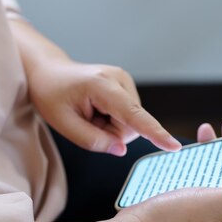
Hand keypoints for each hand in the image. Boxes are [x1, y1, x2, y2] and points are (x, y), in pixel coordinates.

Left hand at [8, 19, 179, 155]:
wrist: (48, 71)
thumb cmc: (51, 95)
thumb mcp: (64, 124)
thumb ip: (93, 140)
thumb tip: (122, 150)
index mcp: (103, 86)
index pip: (133, 115)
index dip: (154, 133)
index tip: (173, 146)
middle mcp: (120, 79)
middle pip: (130, 126)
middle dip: (110, 133)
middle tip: (84, 121)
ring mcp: (125, 81)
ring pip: (129, 123)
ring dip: (109, 127)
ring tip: (88, 113)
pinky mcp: (126, 87)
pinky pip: (126, 117)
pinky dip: (110, 120)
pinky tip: (95, 109)